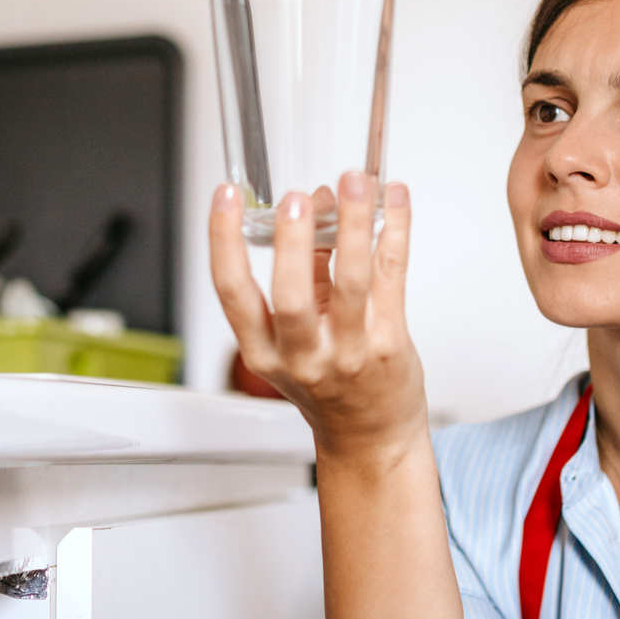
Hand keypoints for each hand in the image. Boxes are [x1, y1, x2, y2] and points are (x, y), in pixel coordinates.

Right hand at [208, 173, 425, 455]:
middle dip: (292, 242)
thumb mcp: (295, 336)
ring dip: (353, 225)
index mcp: (264, 350)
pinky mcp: (389, 343)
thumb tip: (320, 203)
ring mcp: (349, 351)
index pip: (232, 292)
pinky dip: (395, 232)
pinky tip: (395, 200)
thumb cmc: (329, 383)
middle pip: (290, 295)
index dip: (224, 241)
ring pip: (350, 282)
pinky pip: (391, 278)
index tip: (226, 198)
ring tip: (354, 184)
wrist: (370, 434)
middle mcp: (302, 355)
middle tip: (295, 198)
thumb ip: (305, 270)